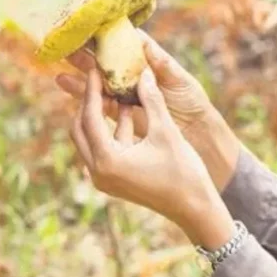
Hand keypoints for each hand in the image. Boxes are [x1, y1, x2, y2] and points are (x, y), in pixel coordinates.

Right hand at [55, 31, 211, 138]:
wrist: (195, 130)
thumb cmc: (192, 100)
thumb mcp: (180, 80)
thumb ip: (163, 65)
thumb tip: (146, 45)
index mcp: (148, 60)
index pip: (125, 43)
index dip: (108, 34)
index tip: (89, 25)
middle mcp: (134, 74)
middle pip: (106, 60)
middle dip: (86, 51)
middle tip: (66, 43)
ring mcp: (125, 92)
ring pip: (98, 80)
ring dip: (79, 72)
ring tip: (60, 64)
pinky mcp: (120, 111)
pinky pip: (99, 101)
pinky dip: (81, 94)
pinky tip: (64, 84)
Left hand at [70, 64, 233, 248]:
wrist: (195, 207)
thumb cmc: (183, 171)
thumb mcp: (166, 131)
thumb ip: (151, 100)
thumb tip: (143, 72)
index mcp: (107, 161)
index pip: (89, 118)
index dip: (92, 91)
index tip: (95, 70)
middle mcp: (99, 173)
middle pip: (81, 129)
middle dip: (90, 104)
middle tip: (99, 81)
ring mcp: (105, 179)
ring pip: (91, 139)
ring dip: (102, 117)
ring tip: (116, 92)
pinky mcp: (114, 180)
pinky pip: (104, 149)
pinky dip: (113, 131)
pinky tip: (129, 112)